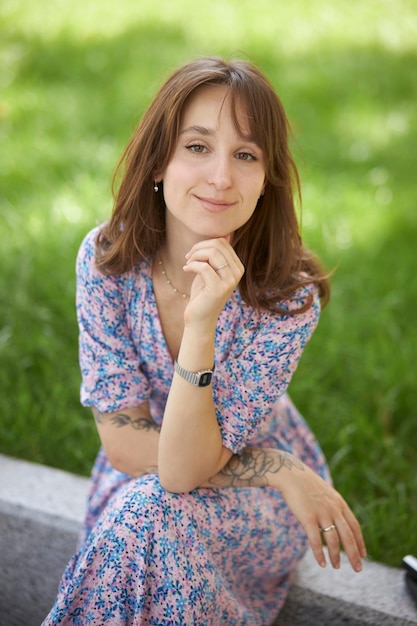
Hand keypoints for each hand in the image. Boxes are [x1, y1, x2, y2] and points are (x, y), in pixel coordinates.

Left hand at [182, 237, 243, 327]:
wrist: (200, 317)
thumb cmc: (203, 292)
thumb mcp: (210, 269)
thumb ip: (217, 254)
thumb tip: (226, 234)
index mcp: (238, 266)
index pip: (223, 242)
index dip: (204, 243)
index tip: (193, 253)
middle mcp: (237, 273)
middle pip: (218, 245)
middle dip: (199, 247)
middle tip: (188, 257)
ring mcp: (230, 281)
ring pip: (212, 253)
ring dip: (195, 255)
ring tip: (187, 262)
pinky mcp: (218, 289)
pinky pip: (204, 267)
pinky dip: (192, 265)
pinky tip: (186, 269)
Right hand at [274, 455, 366, 571]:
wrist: (290, 473)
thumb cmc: (305, 484)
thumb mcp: (325, 493)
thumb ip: (333, 505)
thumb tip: (336, 520)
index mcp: (339, 503)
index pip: (354, 526)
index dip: (360, 542)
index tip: (364, 555)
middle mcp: (333, 509)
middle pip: (348, 536)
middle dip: (354, 554)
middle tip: (358, 569)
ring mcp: (321, 513)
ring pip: (333, 540)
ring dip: (335, 556)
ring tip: (336, 566)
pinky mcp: (308, 517)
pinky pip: (316, 540)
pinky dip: (319, 554)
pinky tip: (321, 563)